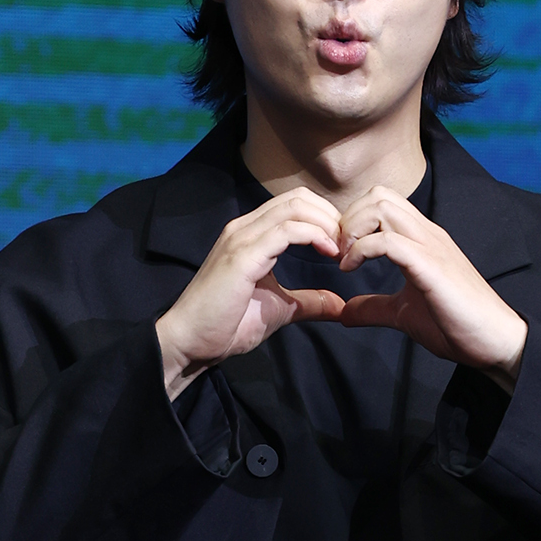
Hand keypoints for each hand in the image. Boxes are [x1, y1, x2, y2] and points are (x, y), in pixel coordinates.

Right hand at [155, 188, 345, 399]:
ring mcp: (242, 238)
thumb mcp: (279, 309)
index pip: (295, 205)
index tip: (345, 246)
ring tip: (341, 249)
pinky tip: (329, 253)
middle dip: (331, 217)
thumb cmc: (227, 325)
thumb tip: (337, 304)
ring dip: (327, 224)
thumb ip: (307, 301)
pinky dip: (314, 236)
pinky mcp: (243, 254)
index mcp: (252, 234)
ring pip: (295, 207)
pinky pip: (286, 230)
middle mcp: (245, 227)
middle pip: (299, 198)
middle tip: (349, 245)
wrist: (191, 342)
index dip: (326, 219)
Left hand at [336, 186, 527, 391]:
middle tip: (337, 253)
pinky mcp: (431, 267)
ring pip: (382, 207)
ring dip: (352, 229)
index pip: (381, 202)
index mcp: (421, 239)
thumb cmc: (457, 324)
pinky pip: (389, 241)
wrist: (495, 341)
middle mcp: (426, 234)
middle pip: (378, 195)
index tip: (338, 253)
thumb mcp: (404, 313)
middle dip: (347, 219)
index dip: (351, 221)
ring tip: (344, 259)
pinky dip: (361, 250)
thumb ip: (374, 307)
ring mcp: (431, 246)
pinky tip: (351, 269)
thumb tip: (345, 312)